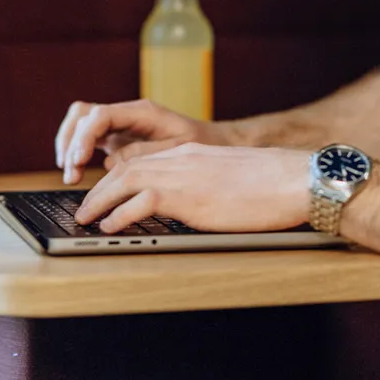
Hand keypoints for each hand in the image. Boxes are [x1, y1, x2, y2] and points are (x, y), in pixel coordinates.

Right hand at [55, 98, 229, 183]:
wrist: (215, 142)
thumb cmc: (202, 145)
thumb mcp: (180, 150)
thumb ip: (145, 154)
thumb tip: (111, 163)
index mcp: (142, 112)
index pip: (101, 115)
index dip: (85, 136)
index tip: (78, 159)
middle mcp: (127, 115)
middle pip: (83, 116)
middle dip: (71, 142)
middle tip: (70, 173)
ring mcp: (120, 125)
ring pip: (80, 124)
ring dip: (69, 146)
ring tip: (70, 175)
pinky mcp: (117, 138)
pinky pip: (88, 138)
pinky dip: (77, 153)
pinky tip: (77, 173)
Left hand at [75, 143, 311, 233]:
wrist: (296, 180)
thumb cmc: (274, 186)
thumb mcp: (230, 179)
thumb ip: (206, 184)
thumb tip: (195, 203)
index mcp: (192, 153)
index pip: (143, 160)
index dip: (118, 178)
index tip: (104, 194)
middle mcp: (183, 158)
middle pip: (126, 168)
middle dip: (100, 190)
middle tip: (83, 209)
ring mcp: (184, 173)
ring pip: (126, 180)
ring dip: (100, 201)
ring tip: (86, 219)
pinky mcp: (189, 194)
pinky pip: (141, 201)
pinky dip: (120, 215)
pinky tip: (110, 227)